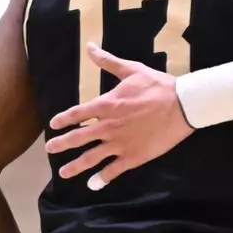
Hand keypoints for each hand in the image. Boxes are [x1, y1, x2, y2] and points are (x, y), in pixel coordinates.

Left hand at [44, 44, 193, 186]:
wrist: (182, 105)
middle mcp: (108, 126)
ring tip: (63, 172)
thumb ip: (108, 62)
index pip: (77, 114)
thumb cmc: (157, 86)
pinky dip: (101, 179)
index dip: (63, 120)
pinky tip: (93, 184)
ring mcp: (120, 144)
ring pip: (91, 158)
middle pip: (78, 138)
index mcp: (106, 105)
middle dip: (61, 144)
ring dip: (75, 166)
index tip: (53, 125)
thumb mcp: (131, 70)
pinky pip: (113, 170)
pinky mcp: (133, 157)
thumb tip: (89, 47)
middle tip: (50, 149)